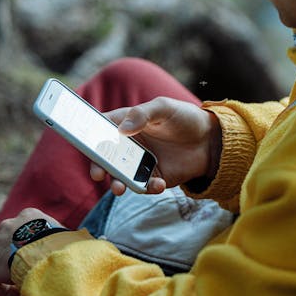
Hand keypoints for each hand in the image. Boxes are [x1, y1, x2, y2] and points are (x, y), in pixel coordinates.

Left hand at [0, 207, 63, 290]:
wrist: (43, 254)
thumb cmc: (60, 245)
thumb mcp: (65, 233)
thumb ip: (63, 237)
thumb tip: (79, 244)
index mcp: (29, 215)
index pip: (26, 228)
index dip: (31, 245)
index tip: (36, 258)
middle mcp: (9, 224)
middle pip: (10, 240)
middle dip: (16, 254)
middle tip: (26, 269)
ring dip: (7, 268)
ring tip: (18, 283)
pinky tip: (10, 292)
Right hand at [89, 97, 221, 195]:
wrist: (211, 140)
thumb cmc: (184, 117)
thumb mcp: (164, 107)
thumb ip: (143, 114)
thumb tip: (123, 128)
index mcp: (127, 123)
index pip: (101, 129)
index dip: (89, 136)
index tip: (84, 144)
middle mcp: (129, 145)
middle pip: (105, 157)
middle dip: (98, 166)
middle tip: (97, 173)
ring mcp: (140, 163)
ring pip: (120, 176)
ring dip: (116, 183)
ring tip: (119, 188)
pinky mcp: (154, 177)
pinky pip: (144, 186)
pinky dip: (148, 188)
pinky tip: (159, 183)